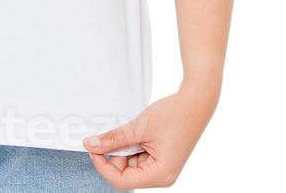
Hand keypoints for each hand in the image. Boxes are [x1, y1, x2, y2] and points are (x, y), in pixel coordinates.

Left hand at [83, 90, 217, 187]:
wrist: (195, 103)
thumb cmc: (174, 116)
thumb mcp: (138, 128)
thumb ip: (113, 139)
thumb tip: (89, 145)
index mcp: (160, 174)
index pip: (122, 181)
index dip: (103, 166)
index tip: (93, 148)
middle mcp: (162, 176)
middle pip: (124, 175)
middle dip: (113, 156)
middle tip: (108, 135)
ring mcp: (162, 169)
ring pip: (129, 166)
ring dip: (122, 150)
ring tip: (130, 132)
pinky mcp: (160, 160)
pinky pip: (137, 158)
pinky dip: (130, 147)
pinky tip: (135, 134)